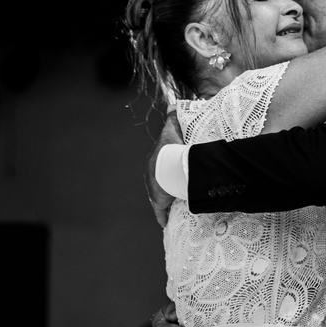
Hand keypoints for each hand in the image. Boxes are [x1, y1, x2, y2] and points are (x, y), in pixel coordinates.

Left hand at [145, 109, 182, 226]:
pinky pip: (161, 213)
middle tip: (175, 190)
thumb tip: (172, 104)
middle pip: (158, 184)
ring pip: (160, 198)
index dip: (165, 171)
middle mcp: (150, 177)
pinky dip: (163, 217)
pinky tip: (166, 222)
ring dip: (166, 201)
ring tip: (175, 205)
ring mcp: (154, 191)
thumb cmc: (172, 148)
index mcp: (153, 162)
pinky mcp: (159, 203)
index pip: (157, 167)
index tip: (172, 174)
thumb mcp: (172, 129)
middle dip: (165, 187)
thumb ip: (173, 116)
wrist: (170, 164)